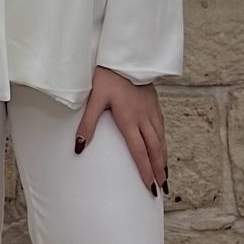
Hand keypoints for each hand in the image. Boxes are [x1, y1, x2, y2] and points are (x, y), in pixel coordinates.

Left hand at [77, 67, 168, 195]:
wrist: (127, 55)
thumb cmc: (108, 75)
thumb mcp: (94, 99)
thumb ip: (88, 124)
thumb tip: (79, 148)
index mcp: (129, 119)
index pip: (139, 151)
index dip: (145, 171)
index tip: (150, 187)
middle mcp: (144, 117)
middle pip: (154, 149)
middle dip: (159, 170)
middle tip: (163, 188)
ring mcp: (151, 110)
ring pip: (160, 139)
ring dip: (163, 158)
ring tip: (165, 174)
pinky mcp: (154, 103)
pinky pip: (162, 127)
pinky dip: (163, 141)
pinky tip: (163, 146)